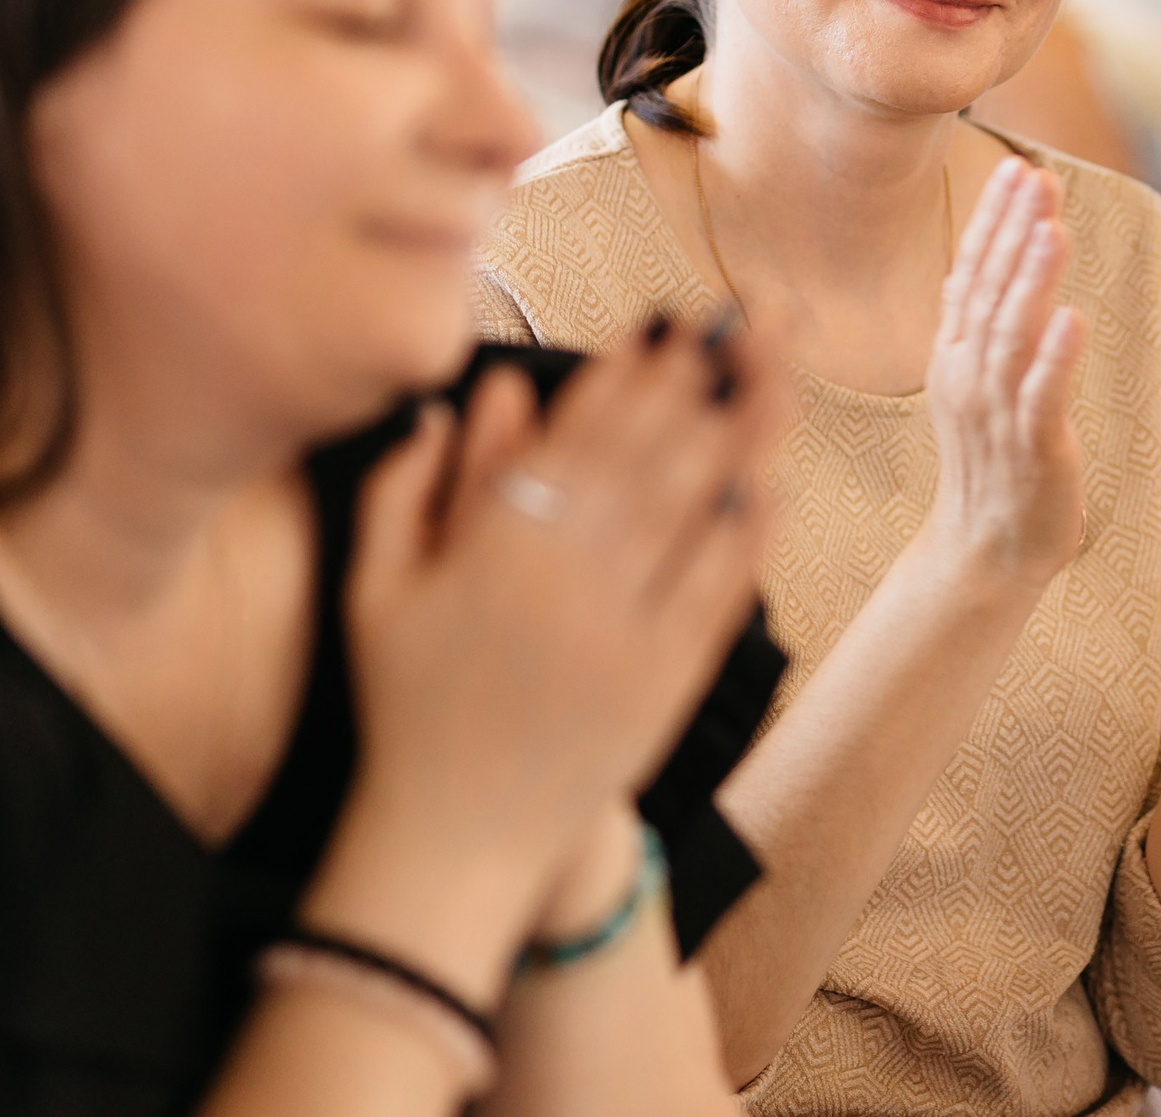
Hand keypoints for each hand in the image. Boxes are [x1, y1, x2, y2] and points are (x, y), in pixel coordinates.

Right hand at [332, 319, 780, 978]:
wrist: (452, 840)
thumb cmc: (404, 706)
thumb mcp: (377, 587)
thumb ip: (413, 486)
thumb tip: (478, 396)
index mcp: (495, 549)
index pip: (579, 437)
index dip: (631, 374)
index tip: (673, 325)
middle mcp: (568, 579)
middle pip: (654, 456)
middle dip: (709, 380)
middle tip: (757, 320)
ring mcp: (624, 631)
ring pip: (696, 512)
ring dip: (745, 436)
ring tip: (783, 376)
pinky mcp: (664, 683)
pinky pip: (717, 592)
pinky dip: (746, 536)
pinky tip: (770, 485)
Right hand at [923, 156, 1088, 594]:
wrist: (988, 549)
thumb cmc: (996, 460)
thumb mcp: (979, 383)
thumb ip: (985, 326)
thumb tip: (987, 263)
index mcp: (956, 356)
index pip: (972, 273)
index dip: (993, 221)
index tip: (1016, 169)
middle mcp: (968, 376)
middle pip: (989, 291)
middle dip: (1012, 231)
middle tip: (1035, 178)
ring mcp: (996, 413)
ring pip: (1011, 335)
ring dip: (1031, 280)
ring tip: (1052, 229)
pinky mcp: (1031, 449)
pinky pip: (1041, 397)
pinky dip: (1054, 357)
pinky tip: (1072, 319)